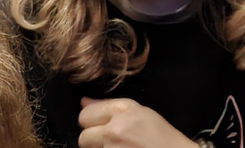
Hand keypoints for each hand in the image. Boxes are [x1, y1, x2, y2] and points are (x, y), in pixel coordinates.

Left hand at [77, 97, 196, 147]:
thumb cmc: (162, 136)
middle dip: (93, 141)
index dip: (91, 122)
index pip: (86, 115)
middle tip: (110, 142)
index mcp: (122, 111)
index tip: (100, 127)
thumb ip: (109, 106)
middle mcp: (115, 131)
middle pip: (84, 137)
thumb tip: (83, 102)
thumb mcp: (139, 112)